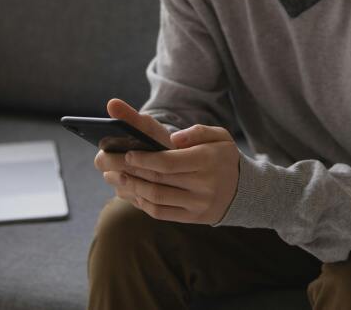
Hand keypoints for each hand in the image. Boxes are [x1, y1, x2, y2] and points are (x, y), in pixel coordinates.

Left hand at [93, 98, 239, 224]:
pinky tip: (130, 191)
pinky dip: (141, 202)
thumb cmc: (223, 157)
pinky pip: (161, 212)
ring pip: (156, 198)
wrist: (244, 190)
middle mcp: (203, 185)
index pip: (169, 162)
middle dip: (129, 170)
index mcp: (207, 161)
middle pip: (157, 179)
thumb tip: (175, 138)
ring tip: (112, 176)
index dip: (145, 159)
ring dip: (130, 187)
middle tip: (106, 162)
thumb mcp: (220, 136)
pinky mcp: (193, 218)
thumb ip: (198, 132)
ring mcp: (197, 204)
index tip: (127, 153)